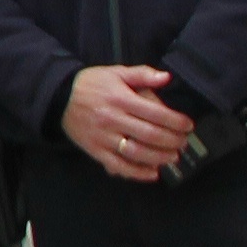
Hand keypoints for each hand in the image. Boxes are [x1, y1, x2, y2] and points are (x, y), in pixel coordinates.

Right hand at [65, 64, 194, 179]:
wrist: (59, 98)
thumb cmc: (92, 84)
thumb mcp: (116, 72)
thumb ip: (142, 74)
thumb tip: (167, 78)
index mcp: (120, 98)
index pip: (155, 112)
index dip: (175, 121)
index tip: (188, 126)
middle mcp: (113, 119)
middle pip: (149, 134)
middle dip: (171, 140)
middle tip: (183, 143)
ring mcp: (103, 137)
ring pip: (136, 152)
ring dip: (159, 157)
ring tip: (173, 157)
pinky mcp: (95, 151)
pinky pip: (118, 166)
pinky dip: (137, 172)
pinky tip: (153, 173)